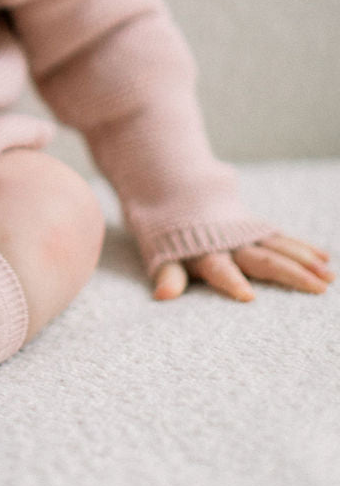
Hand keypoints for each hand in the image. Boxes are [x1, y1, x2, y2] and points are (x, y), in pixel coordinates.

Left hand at [153, 232, 333, 301]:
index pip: (219, 268)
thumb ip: (169, 275)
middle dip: (289, 273)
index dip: (231, 281)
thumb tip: (163, 297)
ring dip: (304, 262)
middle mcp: (230, 243)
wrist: (179, 188)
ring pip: (279, 247)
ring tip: (328, 278)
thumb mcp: (163, 253)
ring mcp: (246, 234)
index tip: (248, 296)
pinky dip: (303, 248)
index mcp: (204, 252)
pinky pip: (283, 238)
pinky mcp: (257, 228)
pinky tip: (325, 259)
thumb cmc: (170, 234)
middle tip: (318, 288)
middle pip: (262, 260)